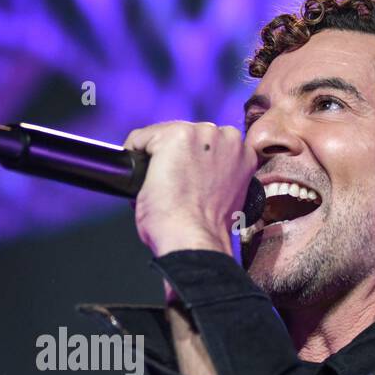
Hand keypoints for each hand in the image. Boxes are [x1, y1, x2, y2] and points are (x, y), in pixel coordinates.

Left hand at [122, 121, 257, 258]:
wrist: (195, 240)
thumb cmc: (207, 231)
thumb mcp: (224, 197)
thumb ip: (216, 178)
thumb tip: (195, 178)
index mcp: (242, 153)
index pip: (207, 145)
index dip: (190, 164)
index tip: (182, 182)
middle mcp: (226, 136)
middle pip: (186, 136)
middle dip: (174, 158)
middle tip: (167, 186)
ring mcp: (200, 133)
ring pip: (164, 135)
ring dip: (156, 157)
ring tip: (155, 184)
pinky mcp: (174, 136)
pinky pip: (141, 138)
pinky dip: (133, 154)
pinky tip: (136, 176)